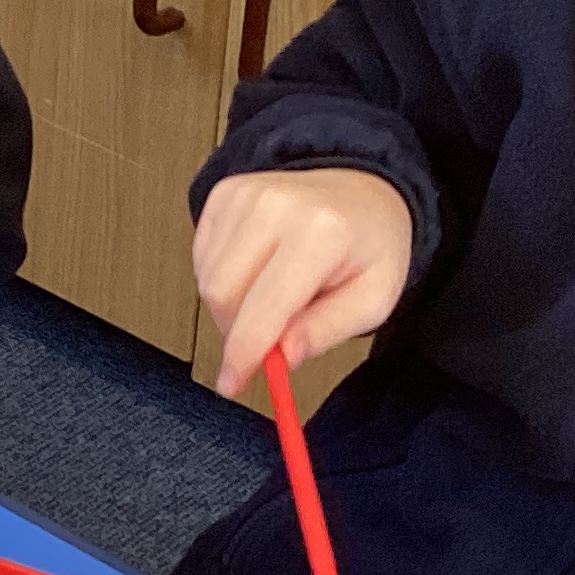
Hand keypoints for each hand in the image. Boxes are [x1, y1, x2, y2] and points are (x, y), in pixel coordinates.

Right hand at [193, 168, 412, 398]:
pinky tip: (255, 273)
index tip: (232, 384)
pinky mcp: (226, 194)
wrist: (360, 191)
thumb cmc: (369, 245)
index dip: (243, 354)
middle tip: (267, 339)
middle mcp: (278, 206)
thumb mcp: (373, 300)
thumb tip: (283, 355)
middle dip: (237, 332)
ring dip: (231, 305)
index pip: (265, 307)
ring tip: (272, 296)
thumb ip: (326, 330)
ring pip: (207, 279)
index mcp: (322, 234)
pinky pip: (202, 257)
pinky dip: (222, 278)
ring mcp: (247, 195)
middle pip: (223, 295)